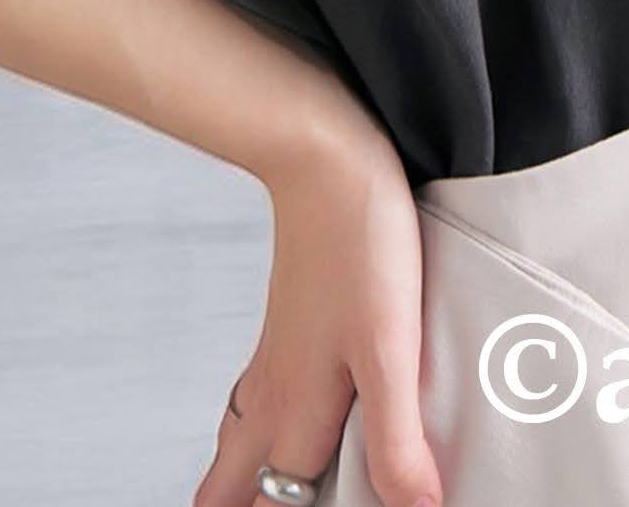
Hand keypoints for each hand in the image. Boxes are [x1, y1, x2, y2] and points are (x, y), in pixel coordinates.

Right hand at [194, 126, 443, 506]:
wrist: (324, 157)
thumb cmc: (358, 242)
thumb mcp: (390, 346)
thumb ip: (395, 435)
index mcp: (297, 407)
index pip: (280, 505)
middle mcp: (275, 388)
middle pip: (234, 481)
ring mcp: (276, 351)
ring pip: (240, 437)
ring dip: (241, 477)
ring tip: (246, 498)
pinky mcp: (288, 318)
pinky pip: (257, 393)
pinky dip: (257, 425)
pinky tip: (276, 410)